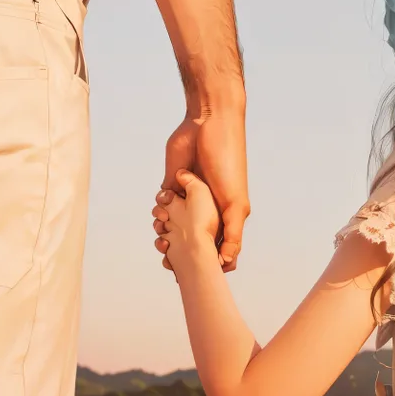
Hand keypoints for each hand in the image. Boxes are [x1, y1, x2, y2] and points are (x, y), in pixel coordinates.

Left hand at [156, 109, 248, 272]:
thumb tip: (228, 262)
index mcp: (225, 215)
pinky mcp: (172, 183)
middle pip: (191, 238)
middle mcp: (207, 208)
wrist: (208, 124)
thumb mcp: (235, 202)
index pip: (215, 246)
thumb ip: (232, 232)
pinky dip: (159, 207)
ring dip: (166, 227)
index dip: (206, 261)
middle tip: (169, 253)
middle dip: (180, 247)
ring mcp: (189, 196)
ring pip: (173, 224)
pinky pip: (161, 204)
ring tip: (164, 226)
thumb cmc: (228, 161)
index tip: (193, 271)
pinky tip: (161, 204)